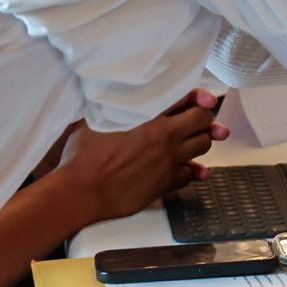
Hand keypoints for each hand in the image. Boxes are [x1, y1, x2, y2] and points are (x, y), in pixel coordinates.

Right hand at [52, 88, 226, 221]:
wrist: (81, 192)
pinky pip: (191, 174)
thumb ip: (117, 106)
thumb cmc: (83, 155)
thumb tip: (119, 94)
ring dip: (201, 141)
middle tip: (198, 120)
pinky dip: (194, 170)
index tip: (205, 98)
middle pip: (203, 120)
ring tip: (194, 140)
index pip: (187, 98)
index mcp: (150, 116)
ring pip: (203, 146)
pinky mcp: (166, 183)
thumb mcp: (97, 118)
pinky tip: (192, 169)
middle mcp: (165, 137)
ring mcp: (168, 161)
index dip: (199, 96)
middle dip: (204, 118)